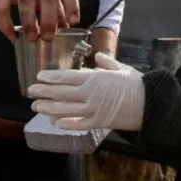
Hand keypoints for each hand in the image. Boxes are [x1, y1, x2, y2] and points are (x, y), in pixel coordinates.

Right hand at [0, 0, 78, 41]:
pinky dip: (5, 23)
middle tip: (49, 37)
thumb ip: (56, 5)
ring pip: (26, 0)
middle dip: (49, 19)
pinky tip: (11, 35)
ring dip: (29, 21)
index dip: (72, 5)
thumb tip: (65, 26)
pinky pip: (2, 7)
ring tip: (31, 37)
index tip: (74, 21)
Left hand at [29, 53, 144, 130]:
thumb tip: (98, 56)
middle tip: (30, 91)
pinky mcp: (98, 122)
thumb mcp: (121, 68)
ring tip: (36, 106)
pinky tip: (54, 121)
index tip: (38, 77)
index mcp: (94, 78)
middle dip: (44, 92)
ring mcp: (93, 109)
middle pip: (61, 93)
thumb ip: (106, 62)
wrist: (150, 104)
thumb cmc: (135, 84)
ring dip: (49, 108)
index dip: (51, 77)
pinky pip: (78, 124)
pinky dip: (65, 123)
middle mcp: (90, 93)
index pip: (66, 77)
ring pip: (65, 109)